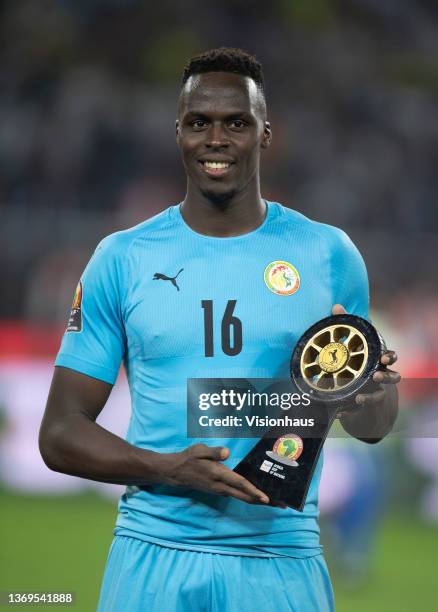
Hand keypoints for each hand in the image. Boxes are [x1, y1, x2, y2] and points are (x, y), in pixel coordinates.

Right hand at [160, 443, 285, 506]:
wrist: (176, 472)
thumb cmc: (189, 458)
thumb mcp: (200, 450)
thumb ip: (214, 452)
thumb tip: (227, 453)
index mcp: (218, 474)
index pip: (240, 484)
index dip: (254, 491)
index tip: (266, 498)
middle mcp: (221, 486)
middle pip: (245, 496)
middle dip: (262, 501)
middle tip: (280, 504)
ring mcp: (220, 490)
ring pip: (242, 497)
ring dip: (257, 500)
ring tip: (273, 502)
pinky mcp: (219, 490)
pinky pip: (237, 495)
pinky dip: (249, 497)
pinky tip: (256, 496)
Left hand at [331, 304, 400, 412]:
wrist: (362, 383)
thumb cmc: (360, 360)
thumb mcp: (354, 343)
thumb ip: (347, 325)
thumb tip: (336, 306)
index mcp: (379, 359)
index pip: (391, 357)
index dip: (390, 357)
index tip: (385, 357)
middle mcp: (381, 375)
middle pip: (393, 377)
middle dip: (387, 376)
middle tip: (377, 374)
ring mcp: (375, 390)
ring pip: (379, 395)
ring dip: (370, 397)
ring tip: (359, 398)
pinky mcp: (364, 403)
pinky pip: (358, 409)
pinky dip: (349, 411)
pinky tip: (339, 412)